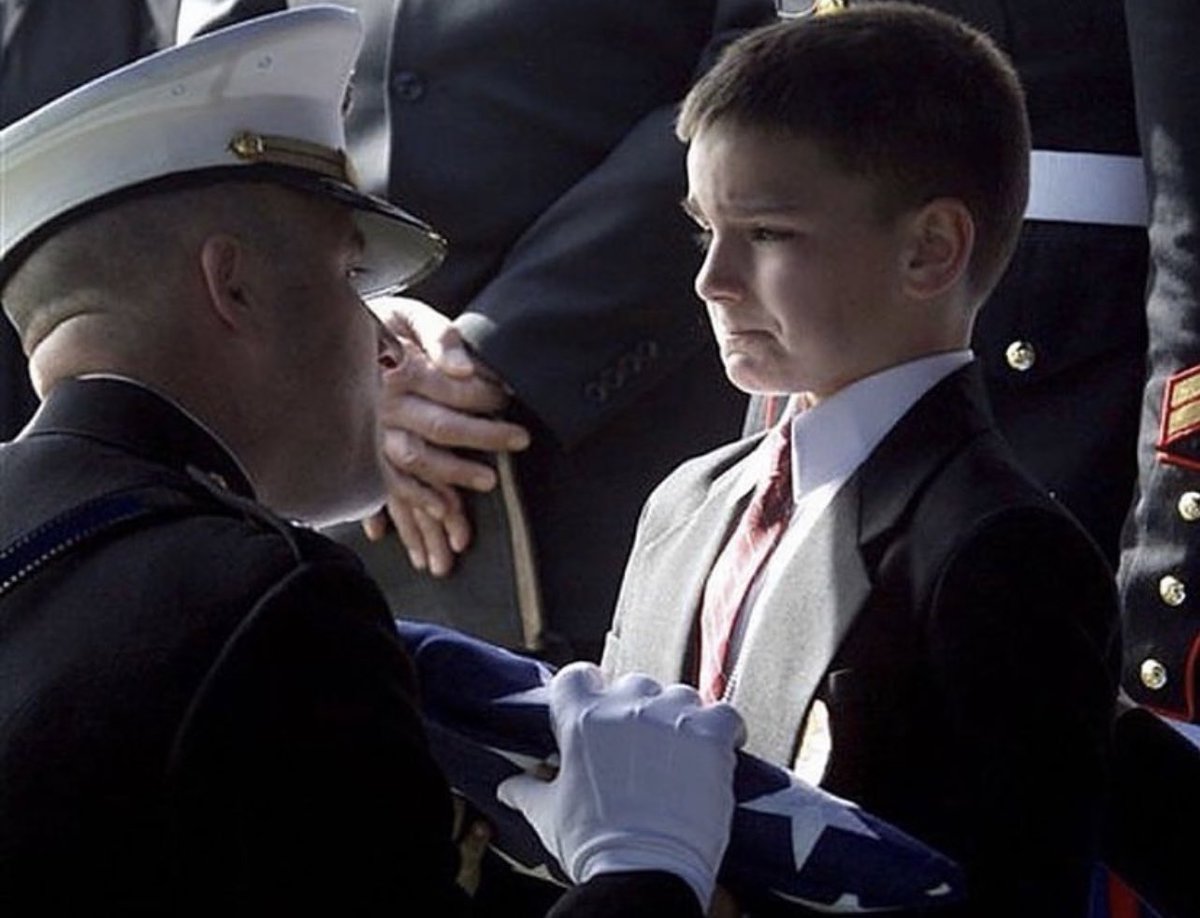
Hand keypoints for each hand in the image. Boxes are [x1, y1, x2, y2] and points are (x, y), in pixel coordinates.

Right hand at [365, 296, 530, 573]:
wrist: (323, 342)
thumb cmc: (377, 326)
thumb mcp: (407, 314)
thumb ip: (439, 335)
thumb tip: (463, 369)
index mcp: (399, 370)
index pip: (454, 389)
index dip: (487, 394)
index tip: (510, 397)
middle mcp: (384, 405)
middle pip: (442, 426)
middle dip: (486, 435)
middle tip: (521, 439)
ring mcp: (373, 431)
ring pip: (418, 458)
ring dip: (454, 472)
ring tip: (489, 480)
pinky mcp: (365, 450)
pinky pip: (390, 480)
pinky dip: (416, 496)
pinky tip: (443, 508)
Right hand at [497, 664, 744, 910]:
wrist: (643, 874)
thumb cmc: (593, 844)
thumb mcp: (549, 815)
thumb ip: (528, 791)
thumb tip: (507, 786)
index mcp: (581, 719)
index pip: (577, 676)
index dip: (586, 690)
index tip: (595, 707)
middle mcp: (626, 707)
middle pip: (633, 684)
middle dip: (636, 708)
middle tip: (640, 745)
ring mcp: (670, 718)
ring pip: (679, 696)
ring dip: (679, 717)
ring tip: (680, 751)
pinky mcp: (710, 736)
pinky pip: (724, 713)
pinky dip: (724, 728)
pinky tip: (719, 748)